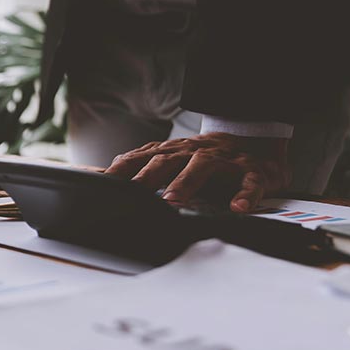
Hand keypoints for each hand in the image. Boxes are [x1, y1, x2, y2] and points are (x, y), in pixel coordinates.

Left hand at [104, 133, 290, 212]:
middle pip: (167, 160)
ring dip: (187, 182)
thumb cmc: (200, 158)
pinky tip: (237, 207)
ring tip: (174, 199)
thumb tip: (97, 175)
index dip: (121, 171)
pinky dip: (244, 194)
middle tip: (134, 194)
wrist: (251, 142)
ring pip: (203, 167)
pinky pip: (249, 182)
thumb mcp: (167, 160)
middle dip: (148, 176)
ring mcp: (223, 161)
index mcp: (171, 152)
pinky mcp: (252, 171)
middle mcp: (192, 153)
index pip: (139, 159)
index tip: (103, 186)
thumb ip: (136, 168)